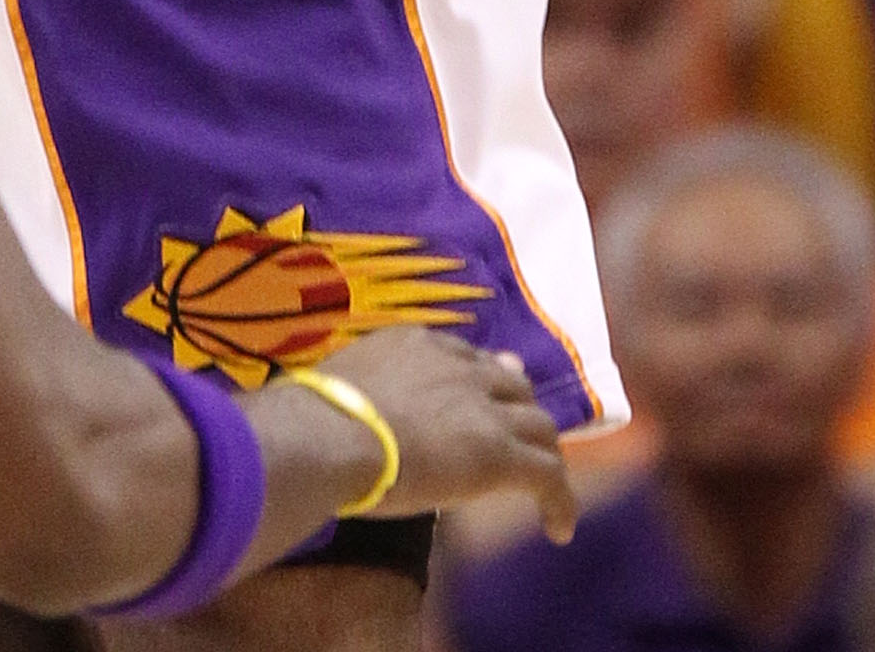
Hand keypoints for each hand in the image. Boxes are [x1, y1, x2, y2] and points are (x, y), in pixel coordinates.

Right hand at [322, 332, 576, 540]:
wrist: (329, 435)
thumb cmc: (314, 416)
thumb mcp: (342, 385)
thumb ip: (362, 392)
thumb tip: (344, 413)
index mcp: (417, 345)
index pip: (467, 359)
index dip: (481, 382)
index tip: (483, 402)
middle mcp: (458, 367)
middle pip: (512, 384)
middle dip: (521, 409)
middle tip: (521, 438)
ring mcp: (482, 408)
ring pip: (540, 425)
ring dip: (544, 454)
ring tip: (545, 485)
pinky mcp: (499, 454)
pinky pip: (548, 476)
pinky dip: (559, 502)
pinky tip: (558, 529)